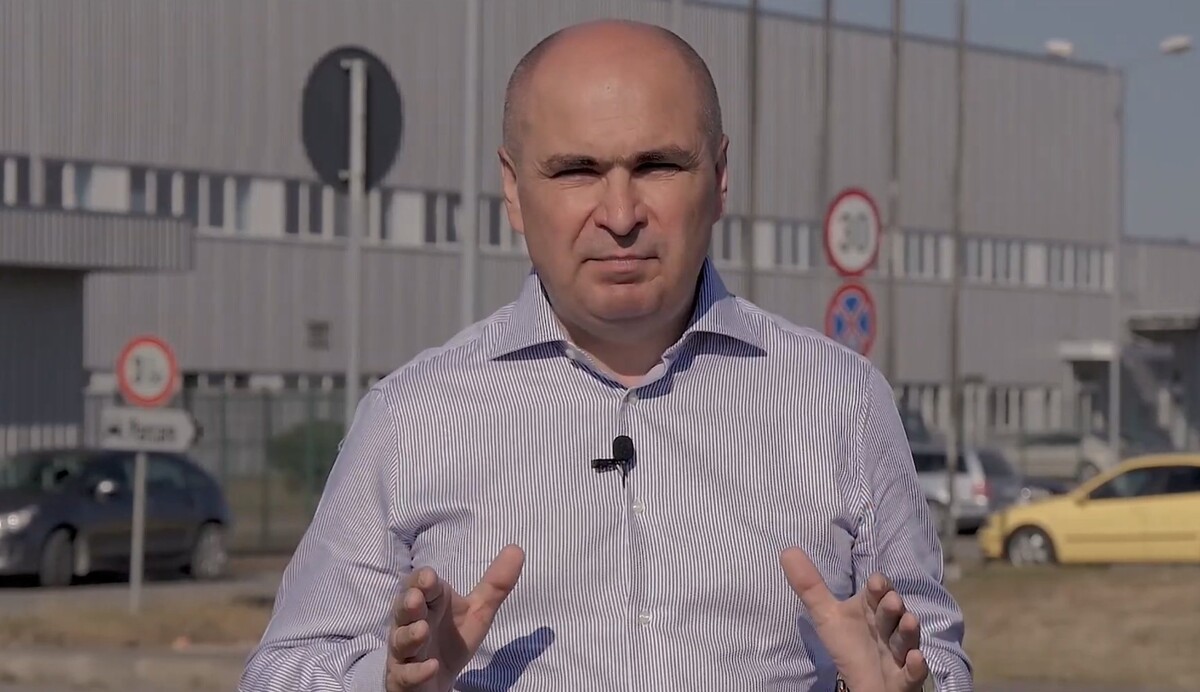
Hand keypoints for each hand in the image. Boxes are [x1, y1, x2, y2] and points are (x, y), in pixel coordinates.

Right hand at [386, 545, 524, 691]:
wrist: (435, 681)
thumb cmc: (451, 640)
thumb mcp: (478, 613)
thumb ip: (495, 585)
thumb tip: (517, 548)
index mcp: (429, 603)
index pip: (420, 586)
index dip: (423, 582)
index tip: (430, 579)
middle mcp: (410, 624)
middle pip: (403, 610)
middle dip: (408, 603)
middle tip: (416, 598)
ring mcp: (404, 652)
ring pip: (400, 641)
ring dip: (410, 635)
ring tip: (422, 630)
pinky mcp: (403, 678)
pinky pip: (406, 674)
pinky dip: (417, 671)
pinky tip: (431, 666)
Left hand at [781, 547, 927, 691]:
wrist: (866, 682)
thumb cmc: (850, 645)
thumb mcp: (827, 616)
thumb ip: (810, 587)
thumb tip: (787, 550)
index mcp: (871, 611)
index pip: (876, 594)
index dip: (878, 588)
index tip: (876, 582)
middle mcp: (888, 629)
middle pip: (891, 616)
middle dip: (891, 608)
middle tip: (892, 601)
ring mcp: (899, 654)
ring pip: (905, 641)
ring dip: (907, 631)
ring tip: (908, 620)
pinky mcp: (905, 679)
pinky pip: (913, 673)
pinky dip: (916, 666)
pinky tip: (916, 658)